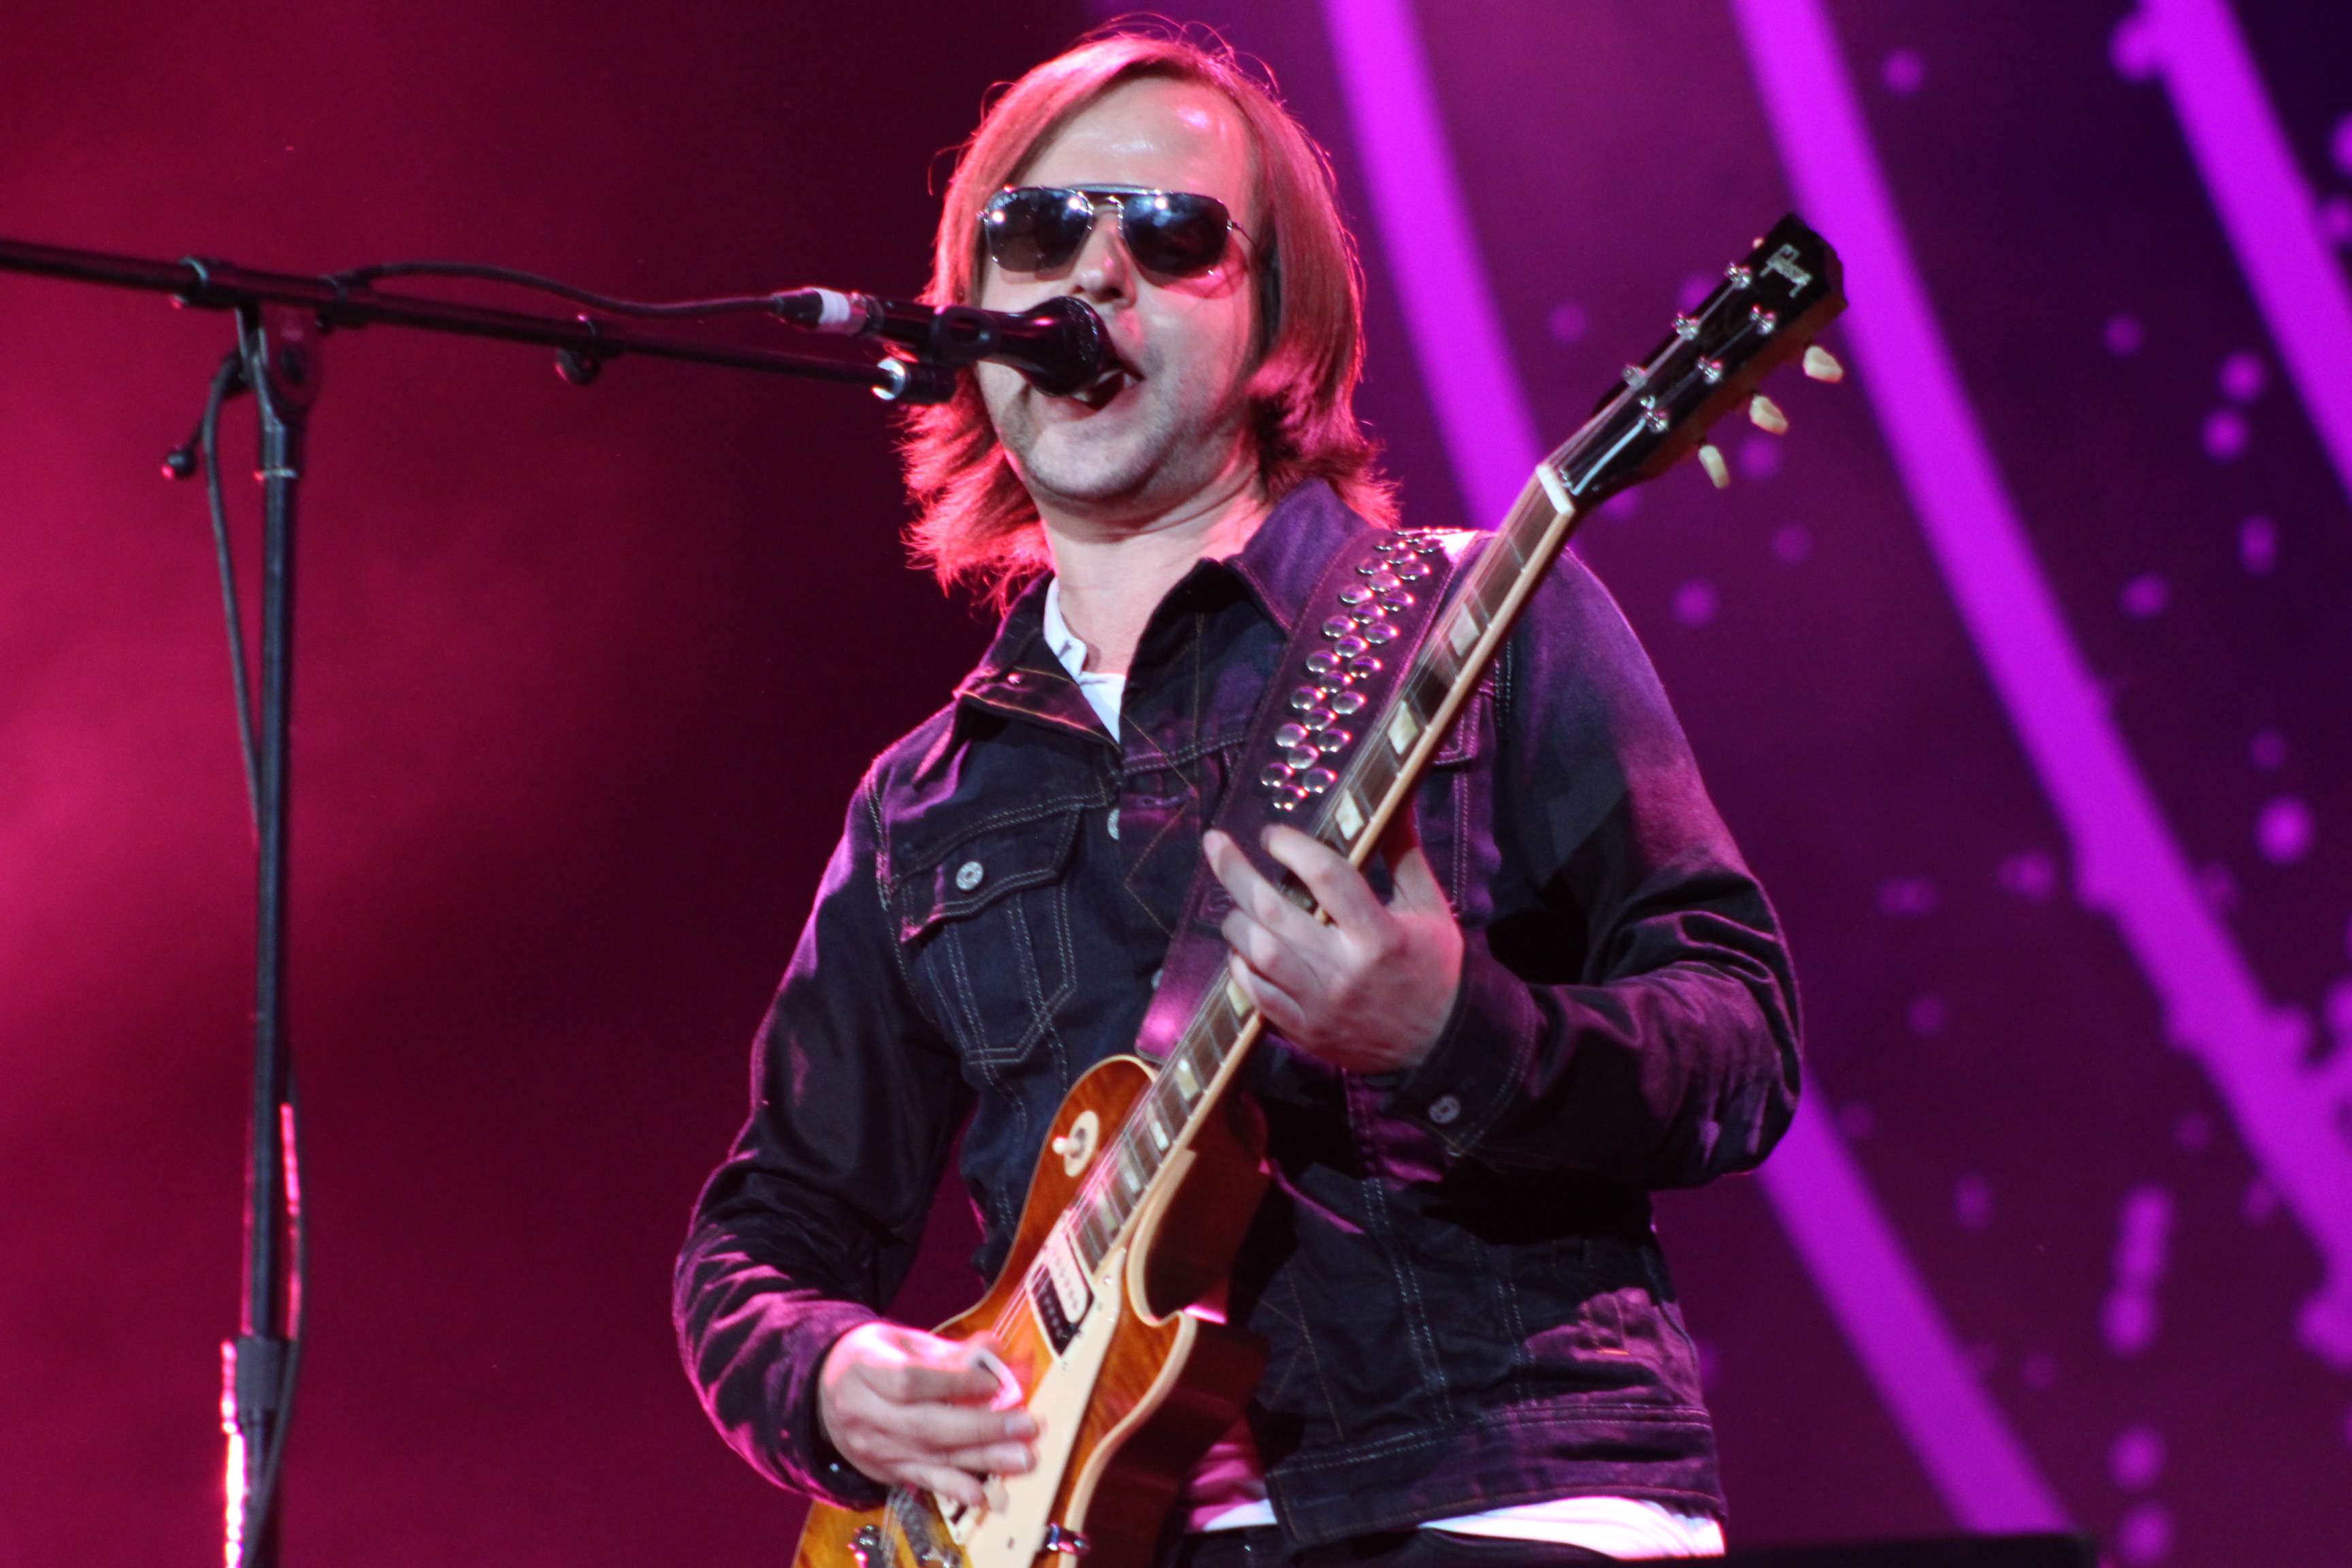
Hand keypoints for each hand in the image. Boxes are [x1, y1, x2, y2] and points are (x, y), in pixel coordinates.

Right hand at [817, 1322, 1034, 1505]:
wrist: (825, 1391)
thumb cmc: (874, 1358)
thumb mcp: (903, 1340)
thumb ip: (949, 1350)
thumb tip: (996, 1348)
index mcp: (865, 1368)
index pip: (910, 1380)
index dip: (955, 1384)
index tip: (995, 1383)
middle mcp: (864, 1412)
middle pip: (925, 1424)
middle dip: (982, 1427)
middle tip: (1026, 1424)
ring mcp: (873, 1447)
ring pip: (930, 1455)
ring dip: (981, 1459)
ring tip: (1022, 1458)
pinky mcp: (883, 1470)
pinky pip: (921, 1480)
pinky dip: (952, 1487)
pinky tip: (981, 1493)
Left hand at [1204, 820, 1463, 1074]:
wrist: (1438, 1047)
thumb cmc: (1434, 969)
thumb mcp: (1428, 908)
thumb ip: (1403, 855)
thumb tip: (1392, 803)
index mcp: (1379, 934)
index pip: (1326, 876)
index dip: (1293, 847)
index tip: (1273, 834)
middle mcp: (1343, 968)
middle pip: (1274, 912)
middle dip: (1237, 872)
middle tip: (1215, 843)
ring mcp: (1319, 1003)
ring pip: (1258, 952)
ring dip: (1236, 921)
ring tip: (1232, 902)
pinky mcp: (1304, 1030)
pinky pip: (1255, 993)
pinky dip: (1240, 965)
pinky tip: (1242, 946)